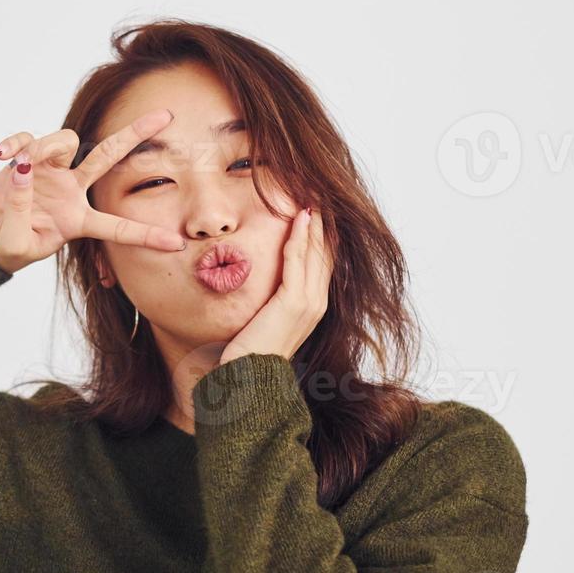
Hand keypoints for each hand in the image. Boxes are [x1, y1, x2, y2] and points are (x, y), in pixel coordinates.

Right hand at [0, 108, 189, 273]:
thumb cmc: (8, 246)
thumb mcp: (16, 244)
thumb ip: (20, 210)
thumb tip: (24, 170)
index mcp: (78, 220)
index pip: (117, 227)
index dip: (145, 236)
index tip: (176, 243)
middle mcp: (72, 190)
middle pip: (109, 156)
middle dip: (135, 134)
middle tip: (165, 115)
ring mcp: (53, 172)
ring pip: (66, 141)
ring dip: (45, 146)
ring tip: (20, 164)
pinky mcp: (28, 159)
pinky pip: (28, 139)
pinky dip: (15, 144)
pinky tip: (1, 156)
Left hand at [219, 207, 332, 364]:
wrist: (247, 378)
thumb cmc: (250, 353)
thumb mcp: (265, 320)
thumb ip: (271, 301)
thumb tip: (263, 284)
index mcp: (313, 306)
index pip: (324, 262)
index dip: (323, 235)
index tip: (317, 210)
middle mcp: (317, 303)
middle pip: (326, 253)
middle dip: (324, 223)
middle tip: (319, 193)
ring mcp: (309, 303)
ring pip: (316, 253)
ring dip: (315, 223)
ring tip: (313, 196)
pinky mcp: (294, 303)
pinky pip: (298, 262)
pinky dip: (300, 237)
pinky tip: (299, 218)